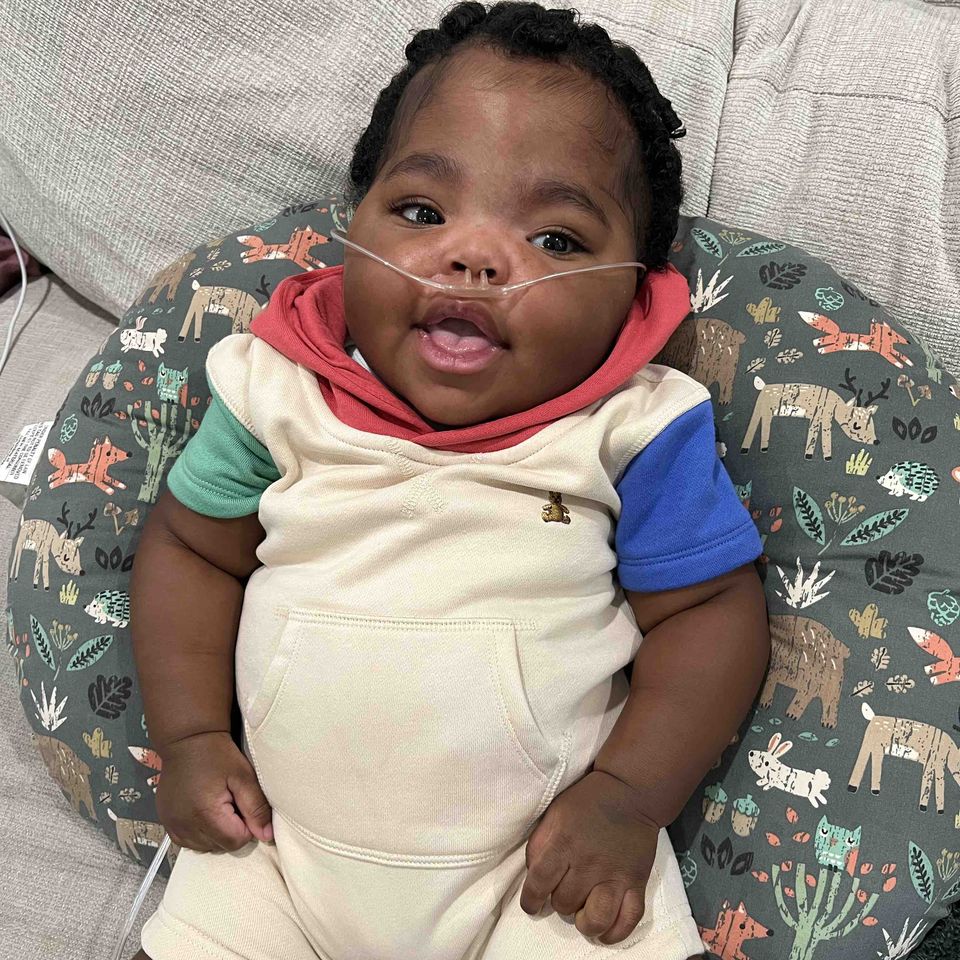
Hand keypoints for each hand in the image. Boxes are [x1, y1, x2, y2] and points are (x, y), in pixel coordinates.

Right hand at [155, 731, 273, 851]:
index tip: (243, 805)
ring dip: (215, 833)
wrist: (187, 740)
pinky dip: (200, 833)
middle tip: (231, 801)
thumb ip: (256, 808)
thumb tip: (267, 836)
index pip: (236, 842)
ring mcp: (172, 826)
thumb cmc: (218, 754)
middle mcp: (185, 826)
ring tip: (217, 805)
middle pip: (220, 846)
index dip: (247, 826)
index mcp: (205, 814)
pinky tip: (204, 812)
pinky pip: (188, 842)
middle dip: (231, 829)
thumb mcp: (244, 776)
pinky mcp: (166, 823)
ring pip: (205, 847)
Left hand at [519, 769, 659, 944]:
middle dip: (560, 901)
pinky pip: (627, 920)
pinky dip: (614, 932)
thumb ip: (540, 845)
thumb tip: (533, 878)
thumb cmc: (586, 802)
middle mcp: (588, 862)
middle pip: (565, 904)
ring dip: (585, 922)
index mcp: (563, 842)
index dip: (531, 901)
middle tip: (565, 890)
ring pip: (595, 919)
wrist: (628, 791)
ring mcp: (615, 875)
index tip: (532, 905)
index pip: (538, 884)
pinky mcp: (637, 882)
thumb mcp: (554, 814)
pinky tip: (605, 928)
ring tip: (583, 912)